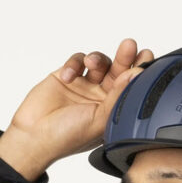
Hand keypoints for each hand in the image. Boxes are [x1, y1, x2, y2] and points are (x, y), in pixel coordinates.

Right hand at [0, 39, 155, 177]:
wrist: (34, 136)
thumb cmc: (67, 137)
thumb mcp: (100, 120)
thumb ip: (118, 96)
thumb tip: (136, 75)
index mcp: (112, 110)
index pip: (130, 87)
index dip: (139, 71)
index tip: (147, 57)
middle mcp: (100, 97)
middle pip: (118, 70)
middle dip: (124, 57)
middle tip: (129, 46)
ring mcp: (84, 86)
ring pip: (98, 62)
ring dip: (97, 58)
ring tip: (91, 63)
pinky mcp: (66, 76)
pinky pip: (77, 60)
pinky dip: (74, 64)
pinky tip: (68, 76)